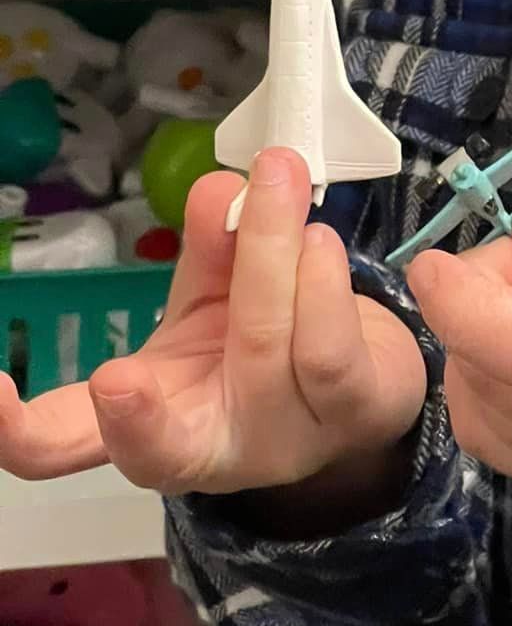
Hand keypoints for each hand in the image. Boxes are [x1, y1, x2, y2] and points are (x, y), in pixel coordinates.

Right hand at [0, 148, 426, 496]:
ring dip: (274, 250)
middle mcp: (212, 447)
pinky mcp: (355, 417)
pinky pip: (332, 352)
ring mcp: (286, 440)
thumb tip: (215, 191)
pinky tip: (320, 240)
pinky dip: (326, 281)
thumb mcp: (216, 297)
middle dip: (207, 284)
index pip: (68, 444)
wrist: (362, 391)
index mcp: (152, 423)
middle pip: (191, 379)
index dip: (20, 433)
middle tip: (223, 191)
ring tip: (280, 178)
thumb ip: (209, 250)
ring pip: (271, 349)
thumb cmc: (266, 342)